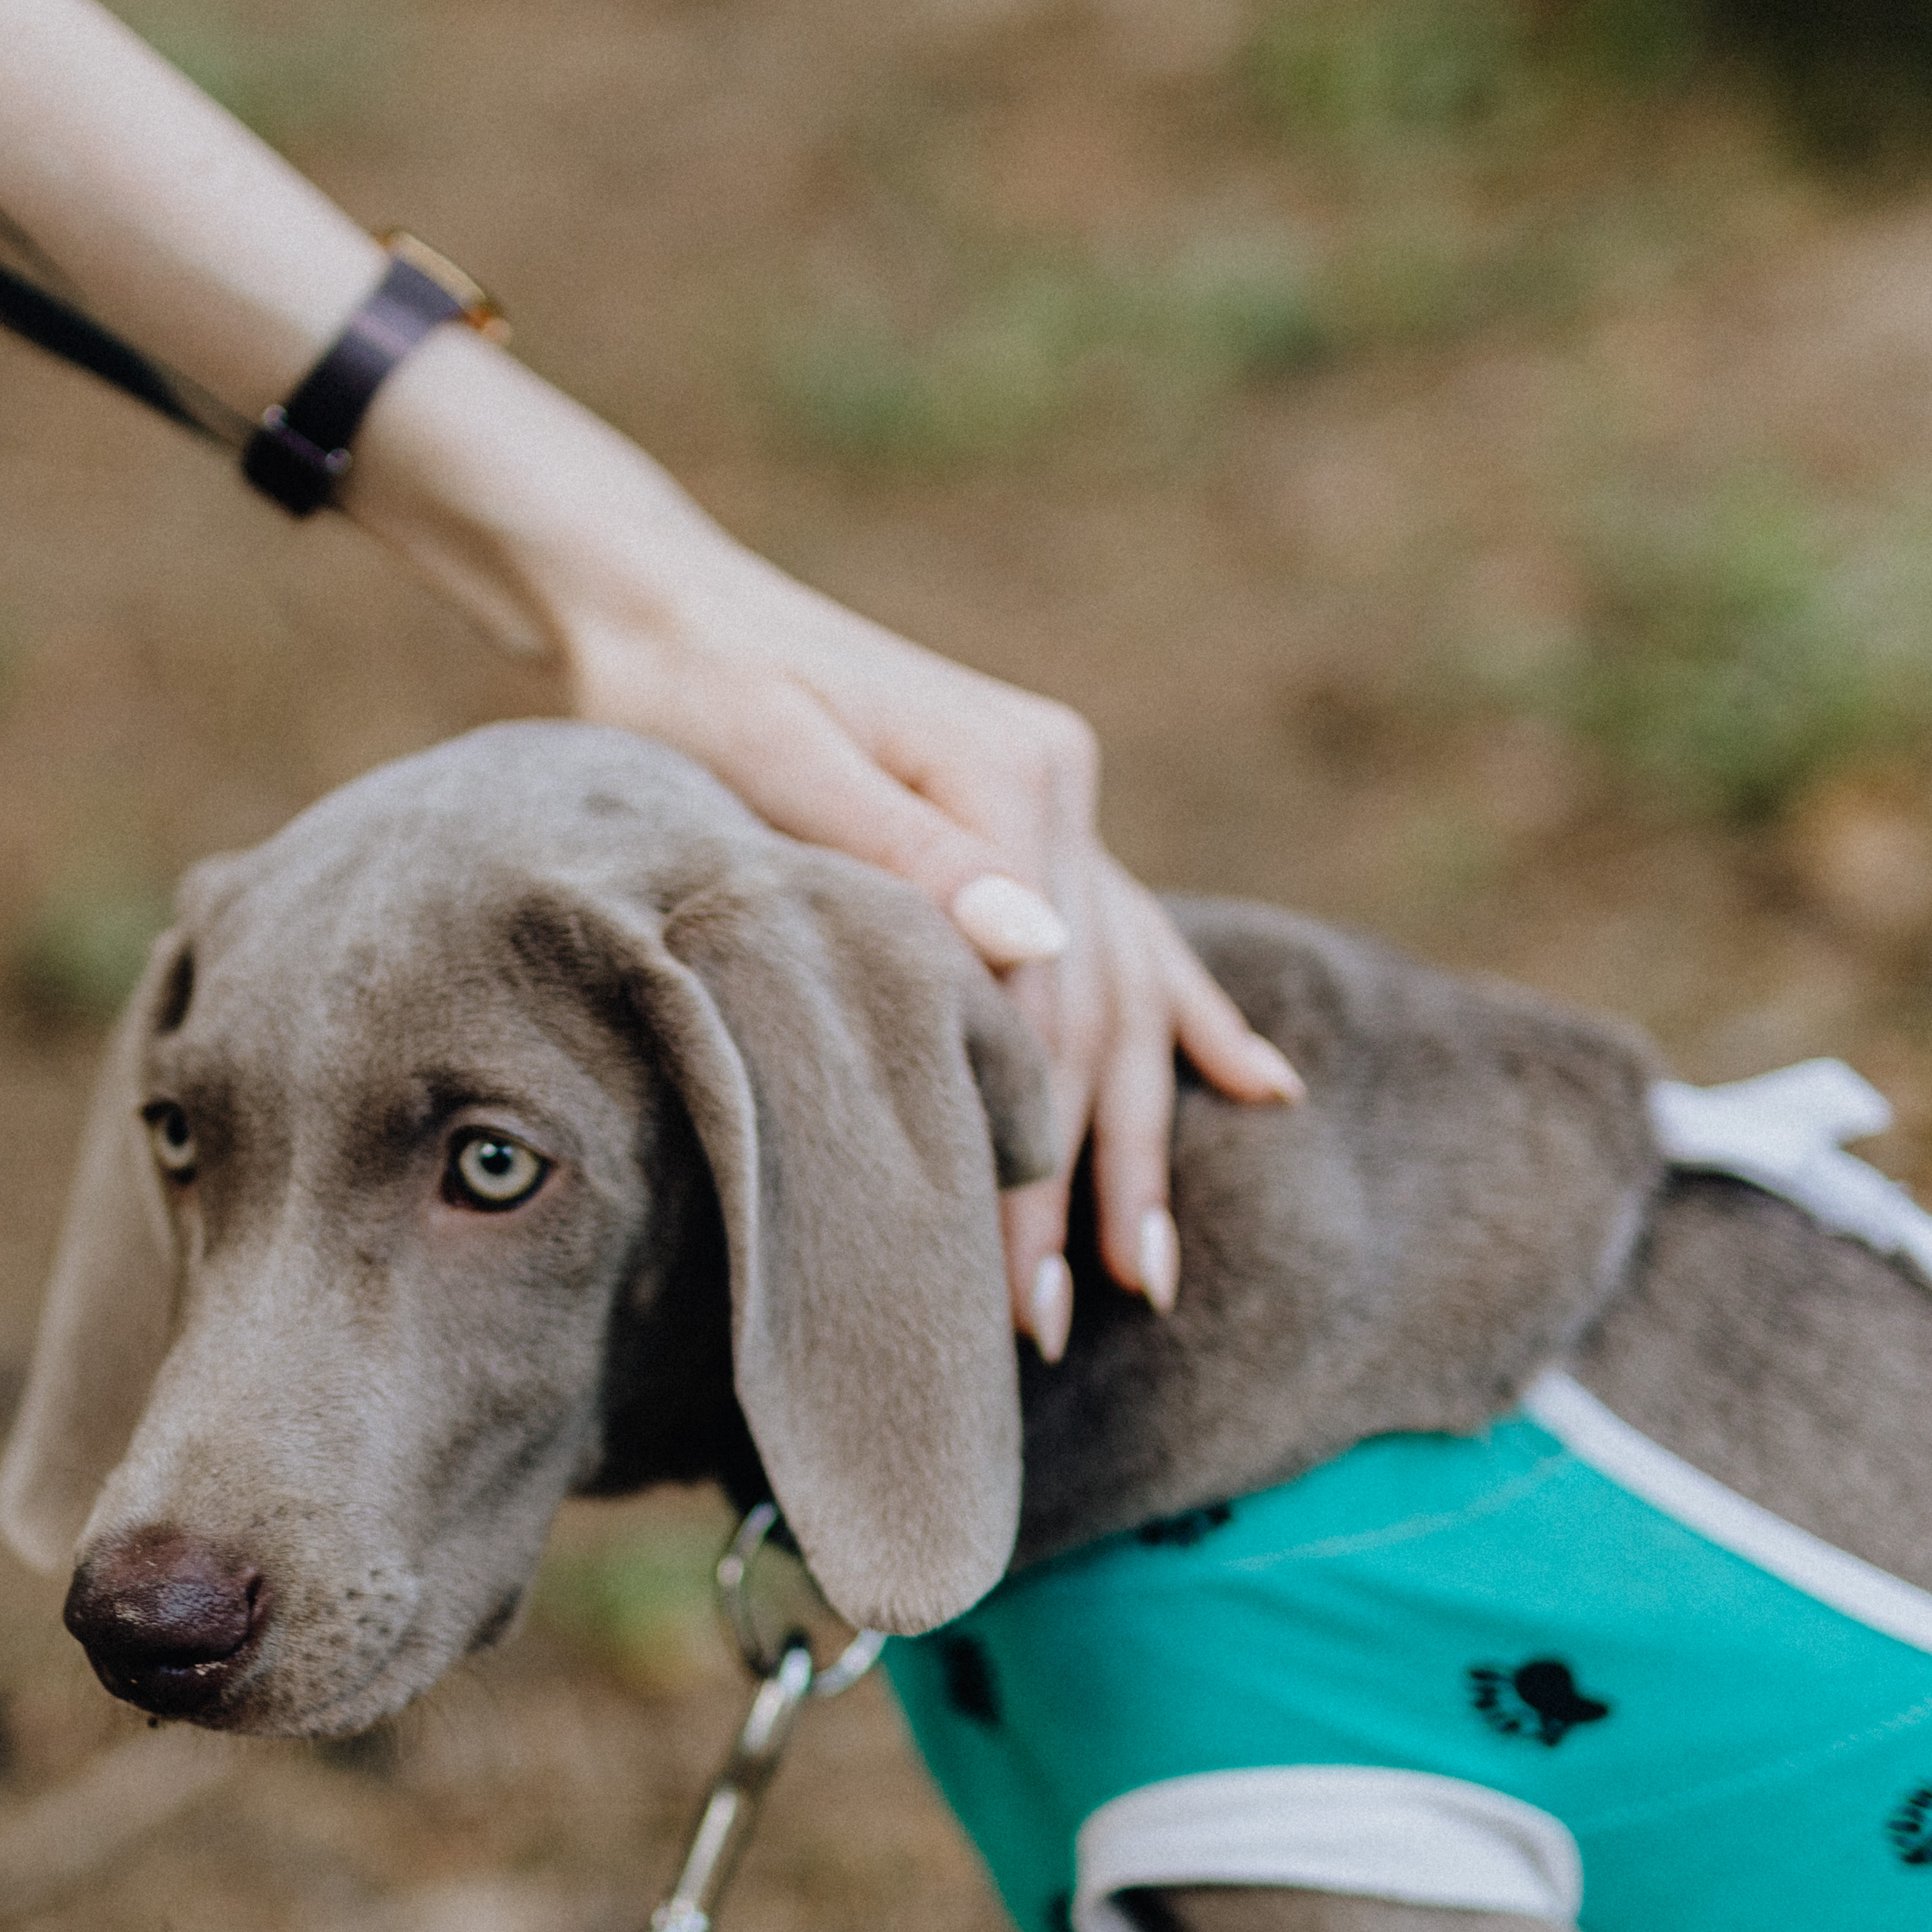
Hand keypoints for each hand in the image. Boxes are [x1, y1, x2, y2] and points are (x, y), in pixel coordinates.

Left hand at [551, 534, 1301, 1356]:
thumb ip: (904, 855)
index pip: (1039, 998)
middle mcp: (1057, 786)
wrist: (664, 608)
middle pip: (1084, 1015)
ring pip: (1120, 998)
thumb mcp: (773, 758)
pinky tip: (1267, 1089)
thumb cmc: (688, 689)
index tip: (1000, 1275)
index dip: (1022, 1143)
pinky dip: (1190, 1018)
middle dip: (1074, 1178)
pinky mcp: (1032, 825)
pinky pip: (1132, 938)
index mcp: (1011, 773)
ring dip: (1133, 1140)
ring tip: (1144, 1276)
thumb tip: (1031, 943)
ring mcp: (1058, 806)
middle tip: (1055, 1323)